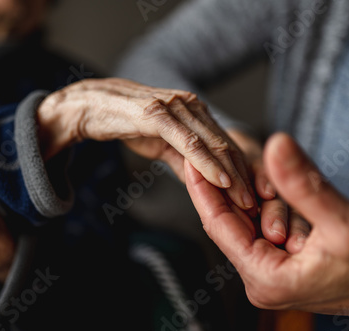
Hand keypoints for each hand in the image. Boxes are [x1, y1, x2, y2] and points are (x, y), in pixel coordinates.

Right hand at [37, 78, 256, 210]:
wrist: (88, 105)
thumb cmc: (124, 122)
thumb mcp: (160, 144)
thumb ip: (183, 160)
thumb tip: (204, 183)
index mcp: (195, 112)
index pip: (227, 144)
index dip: (244, 171)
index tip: (256, 198)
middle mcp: (191, 106)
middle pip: (227, 145)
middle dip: (245, 178)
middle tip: (259, 207)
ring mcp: (176, 107)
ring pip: (214, 144)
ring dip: (232, 175)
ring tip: (246, 201)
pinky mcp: (157, 114)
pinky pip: (189, 142)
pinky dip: (208, 163)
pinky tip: (222, 181)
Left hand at [185, 132, 348, 322]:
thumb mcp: (343, 221)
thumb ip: (304, 184)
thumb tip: (275, 144)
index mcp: (267, 277)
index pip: (220, 226)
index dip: (203, 188)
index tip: (190, 156)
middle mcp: (260, 279)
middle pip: (227, 224)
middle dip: (218, 186)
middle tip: (201, 150)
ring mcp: (268, 272)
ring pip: (242, 223)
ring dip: (240, 193)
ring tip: (222, 160)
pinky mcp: (278, 263)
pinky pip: (257, 227)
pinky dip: (256, 204)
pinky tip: (250, 181)